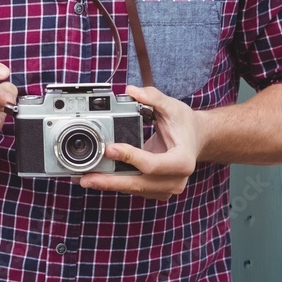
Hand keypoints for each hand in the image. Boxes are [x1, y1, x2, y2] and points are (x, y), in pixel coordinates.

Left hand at [77, 85, 204, 200]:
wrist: (196, 139)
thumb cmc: (185, 123)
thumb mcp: (172, 106)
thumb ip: (153, 97)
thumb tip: (132, 91)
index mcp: (183, 161)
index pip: (152, 164)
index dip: (129, 157)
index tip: (109, 149)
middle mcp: (176, 180)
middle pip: (139, 183)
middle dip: (111, 182)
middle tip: (86, 179)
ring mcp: (166, 188)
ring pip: (134, 189)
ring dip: (109, 185)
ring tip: (85, 179)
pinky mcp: (156, 190)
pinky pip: (134, 188)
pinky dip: (116, 184)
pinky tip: (99, 178)